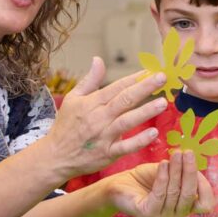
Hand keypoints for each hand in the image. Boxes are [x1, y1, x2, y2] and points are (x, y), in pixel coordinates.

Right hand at [44, 57, 168, 180]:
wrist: (54, 157)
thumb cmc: (65, 125)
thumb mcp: (73, 99)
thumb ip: (89, 80)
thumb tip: (98, 59)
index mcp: (92, 103)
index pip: (116, 87)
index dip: (134, 78)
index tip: (151, 70)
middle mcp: (99, 118)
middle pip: (124, 100)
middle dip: (144, 88)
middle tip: (162, 78)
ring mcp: (104, 136)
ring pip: (127, 121)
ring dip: (145, 112)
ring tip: (163, 102)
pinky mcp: (107, 154)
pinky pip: (125, 147)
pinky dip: (139, 141)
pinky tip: (154, 133)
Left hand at [108, 150, 214, 216]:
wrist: (120, 184)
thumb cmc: (146, 178)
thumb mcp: (171, 173)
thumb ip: (184, 172)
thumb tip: (195, 162)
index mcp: (184, 208)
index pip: (206, 205)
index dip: (205, 186)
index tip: (196, 165)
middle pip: (190, 195)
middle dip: (190, 171)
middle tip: (188, 152)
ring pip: (175, 193)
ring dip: (177, 170)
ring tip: (175, 154)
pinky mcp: (147, 214)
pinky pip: (160, 194)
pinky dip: (163, 177)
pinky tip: (162, 164)